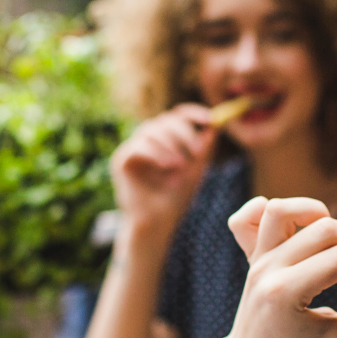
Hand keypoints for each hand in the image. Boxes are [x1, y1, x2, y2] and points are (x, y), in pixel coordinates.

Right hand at [109, 103, 215, 238]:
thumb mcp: (195, 171)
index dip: (194, 114)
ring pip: (151, 131)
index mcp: (165, 140)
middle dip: (183, 133)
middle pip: (164, 120)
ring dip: (170, 146)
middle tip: (197, 150)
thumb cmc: (175, 199)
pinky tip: (167, 167)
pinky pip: (138, 146)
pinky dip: (156, 154)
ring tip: (180, 166)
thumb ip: (203, 149)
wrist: (157, 224)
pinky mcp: (121, 160)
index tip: (211, 119)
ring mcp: (132, 149)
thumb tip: (215, 125)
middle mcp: (147, 141)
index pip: (177, 116)